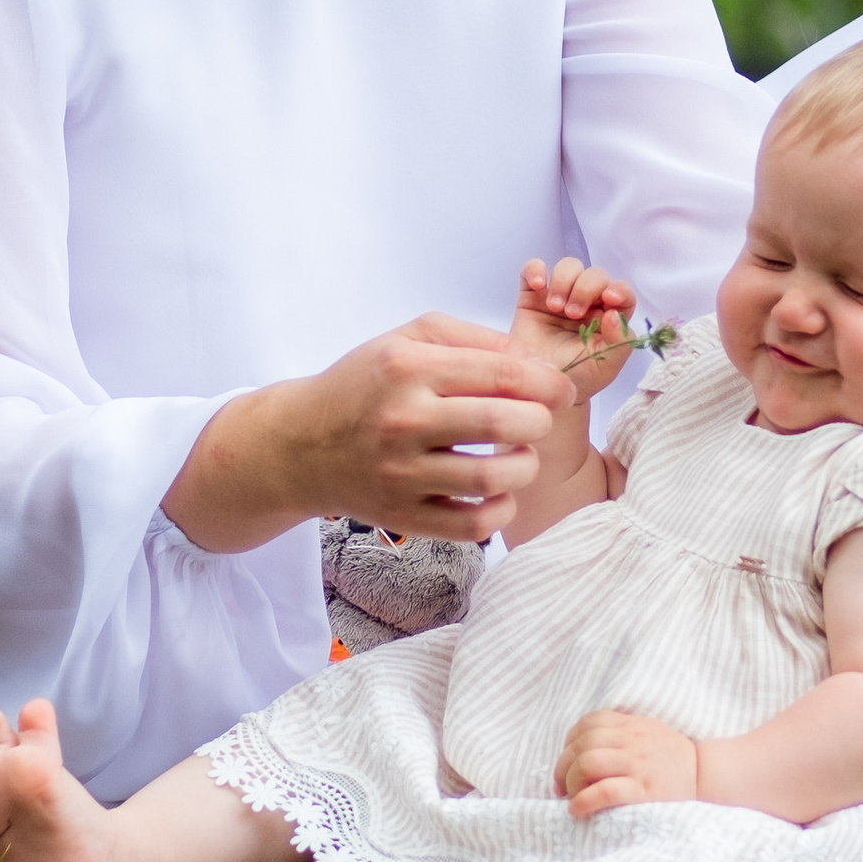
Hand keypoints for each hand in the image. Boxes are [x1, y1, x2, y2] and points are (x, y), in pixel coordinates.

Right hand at [162, 313, 573, 554]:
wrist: (301, 444)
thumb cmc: (366, 382)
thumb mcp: (409, 337)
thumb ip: (474, 338)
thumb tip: (536, 363)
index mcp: (409, 367)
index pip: (503, 372)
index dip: (548, 382)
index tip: (560, 390)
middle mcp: (404, 420)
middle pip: (503, 423)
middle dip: (540, 422)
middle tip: (537, 422)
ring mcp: (401, 473)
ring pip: (493, 477)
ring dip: (526, 466)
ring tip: (521, 455)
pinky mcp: (402, 516)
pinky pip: (471, 524)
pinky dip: (501, 510)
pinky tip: (500, 493)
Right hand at [515, 254, 639, 399]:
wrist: (538, 390)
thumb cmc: (576, 378)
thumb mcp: (605, 366)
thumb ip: (619, 342)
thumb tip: (614, 314)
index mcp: (609, 316)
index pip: (622, 292)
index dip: (619, 290)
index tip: (609, 298)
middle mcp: (587, 302)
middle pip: (595, 275)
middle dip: (586, 288)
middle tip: (572, 314)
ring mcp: (560, 296)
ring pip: (568, 267)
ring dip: (564, 281)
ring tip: (555, 307)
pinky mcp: (532, 296)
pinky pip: (533, 269)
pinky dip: (535, 270)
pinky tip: (537, 285)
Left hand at [559, 707, 698, 817]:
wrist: (704, 774)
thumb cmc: (671, 756)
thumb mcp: (647, 731)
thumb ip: (620, 730)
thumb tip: (580, 746)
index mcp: (631, 724)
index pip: (588, 723)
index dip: (569, 742)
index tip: (567, 761)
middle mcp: (632, 740)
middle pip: (582, 744)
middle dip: (563, 767)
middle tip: (562, 786)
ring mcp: (637, 764)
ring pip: (588, 763)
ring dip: (571, 783)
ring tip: (572, 797)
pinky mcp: (643, 790)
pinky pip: (604, 792)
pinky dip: (583, 801)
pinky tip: (577, 810)